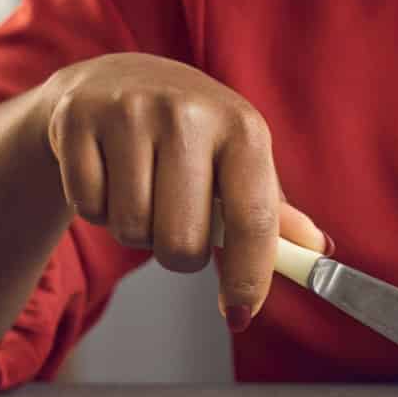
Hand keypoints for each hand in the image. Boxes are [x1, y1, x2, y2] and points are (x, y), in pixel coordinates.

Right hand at [38, 53, 330, 332]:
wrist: (116, 81)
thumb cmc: (190, 134)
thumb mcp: (237, 158)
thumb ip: (272, 211)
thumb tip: (319, 253)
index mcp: (242, 126)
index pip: (253, 218)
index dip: (248, 277)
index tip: (239, 315)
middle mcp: (188, 112)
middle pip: (182, 241)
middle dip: (177, 252)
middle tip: (174, 222)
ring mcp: (130, 111)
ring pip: (131, 229)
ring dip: (134, 229)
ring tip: (140, 190)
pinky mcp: (79, 117)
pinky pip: (87, 207)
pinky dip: (95, 209)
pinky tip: (107, 174)